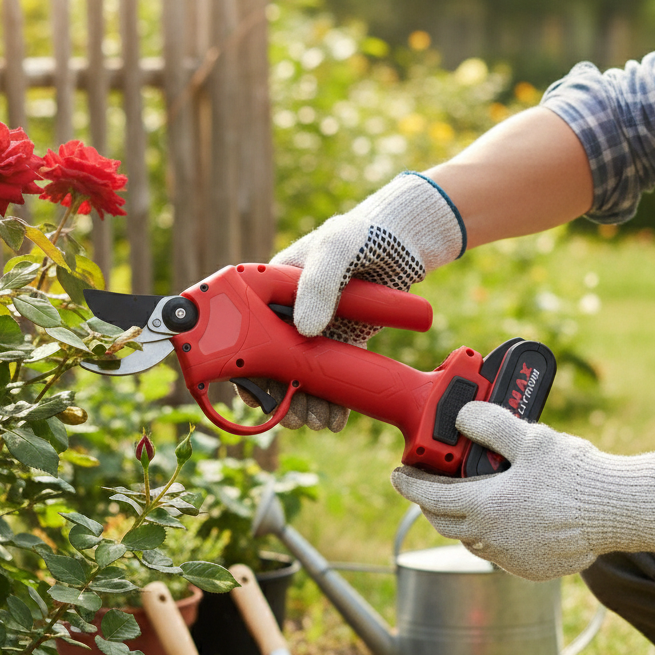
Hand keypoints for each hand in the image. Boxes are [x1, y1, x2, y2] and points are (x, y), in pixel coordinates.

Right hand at [236, 172, 465, 431]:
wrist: (407, 239)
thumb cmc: (363, 233)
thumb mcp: (336, 248)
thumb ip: (317, 284)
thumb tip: (303, 329)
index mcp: (272, 288)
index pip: (247, 332)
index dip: (248, 365)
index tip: (260, 394)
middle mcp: (288, 311)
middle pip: (273, 361)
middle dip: (281, 395)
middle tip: (296, 417)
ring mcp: (315, 328)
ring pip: (302, 373)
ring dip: (307, 401)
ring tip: (318, 421)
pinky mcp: (342, 340)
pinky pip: (331, 374)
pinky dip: (332, 397)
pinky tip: (336, 417)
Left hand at [392, 401, 654, 580]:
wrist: (620, 511)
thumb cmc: (576, 475)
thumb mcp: (530, 438)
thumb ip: (490, 425)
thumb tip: (462, 415)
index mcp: (483, 506)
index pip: (428, 496)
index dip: (408, 484)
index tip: (398, 474)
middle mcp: (490, 537)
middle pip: (442, 521)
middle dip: (430, 501)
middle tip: (431, 482)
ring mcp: (510, 556)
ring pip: (469, 539)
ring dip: (461, 519)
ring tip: (468, 496)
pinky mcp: (530, 568)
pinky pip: (498, 551)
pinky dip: (491, 534)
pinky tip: (504, 516)